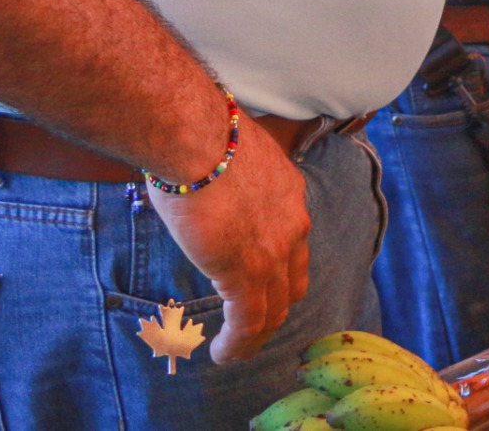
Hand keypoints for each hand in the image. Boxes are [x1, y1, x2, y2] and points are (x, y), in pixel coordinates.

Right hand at [148, 121, 309, 362]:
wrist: (195, 135)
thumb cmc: (202, 134)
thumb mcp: (232, 157)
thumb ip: (231, 178)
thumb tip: (207, 178)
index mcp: (289, 196)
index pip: (293, 246)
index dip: (278, 271)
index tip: (260, 284)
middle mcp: (291, 227)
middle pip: (291, 284)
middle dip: (274, 310)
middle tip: (252, 327)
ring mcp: (271, 253)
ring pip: (273, 310)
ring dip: (255, 337)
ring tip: (235, 351)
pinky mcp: (244, 272)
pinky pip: (247, 322)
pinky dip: (238, 344)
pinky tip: (222, 354)